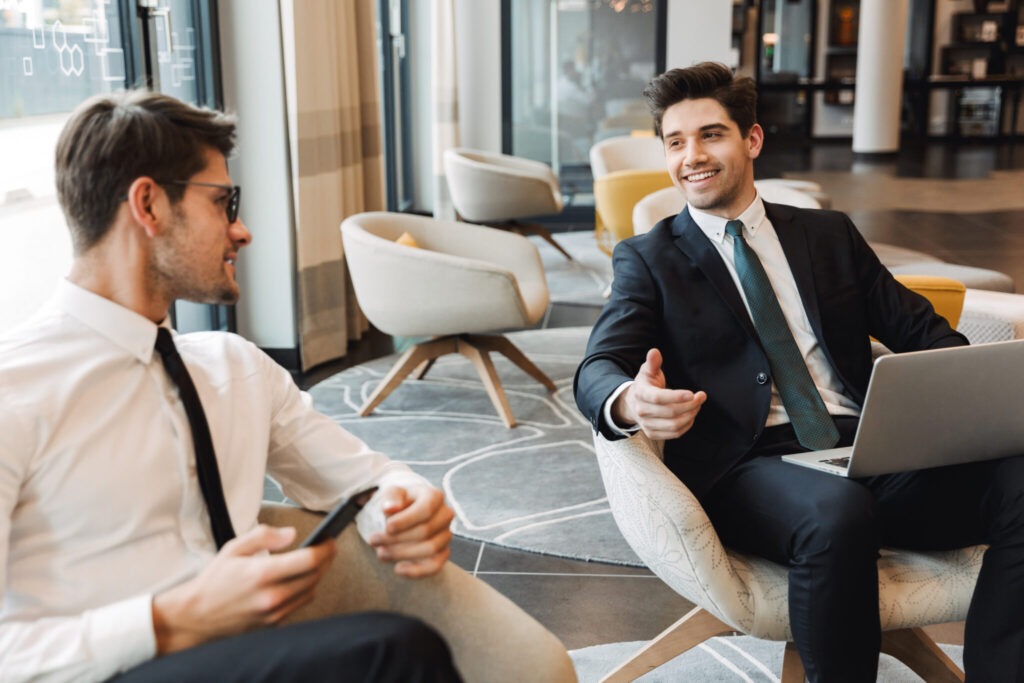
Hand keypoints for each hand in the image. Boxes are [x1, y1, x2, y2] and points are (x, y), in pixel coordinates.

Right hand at [151, 524, 336, 653]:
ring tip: (315, 561)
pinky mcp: (273, 624)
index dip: (325, 548)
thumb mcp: (234, 548)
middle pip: (315, 575)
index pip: (308, 560)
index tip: (330, 539)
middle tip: (327, 547)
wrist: (196, 616)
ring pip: (311, 591)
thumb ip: (264, 536)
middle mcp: (271, 596)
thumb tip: (292, 534)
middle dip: (326, 559)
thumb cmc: (215, 580)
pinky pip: (299, 604)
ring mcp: (273, 613)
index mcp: (262, 573)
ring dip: (317, 575)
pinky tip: (300, 579)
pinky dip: (305, 590)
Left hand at [368, 484, 453, 577]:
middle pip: (424, 531)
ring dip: (401, 554)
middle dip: (396, 539)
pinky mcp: (443, 553)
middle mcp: (445, 515)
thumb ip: (391, 497)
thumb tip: (390, 508)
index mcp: (435, 497)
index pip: (425, 510)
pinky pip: (434, 566)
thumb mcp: (392, 493)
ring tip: (380, 552)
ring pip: (429, 549)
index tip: (387, 527)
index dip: (406, 521)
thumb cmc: (400, 502)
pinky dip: (416, 571)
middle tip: (374, 540)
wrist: (407, 512)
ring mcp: (446, 535)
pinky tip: (397, 569)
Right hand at [612, 348, 706, 439]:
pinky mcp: (652, 434)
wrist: (633, 404)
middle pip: (670, 412)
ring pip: (674, 425)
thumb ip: (652, 362)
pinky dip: (686, 425)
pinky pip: (674, 433)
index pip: (659, 398)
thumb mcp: (647, 371)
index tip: (693, 393)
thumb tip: (654, 352)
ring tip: (697, 405)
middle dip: (690, 405)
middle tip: (701, 396)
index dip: (676, 396)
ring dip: (690, 415)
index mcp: (640, 393)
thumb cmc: (645, 384)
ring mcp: (646, 424)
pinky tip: (691, 415)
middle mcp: (642, 411)